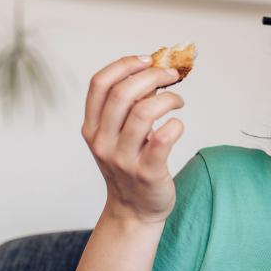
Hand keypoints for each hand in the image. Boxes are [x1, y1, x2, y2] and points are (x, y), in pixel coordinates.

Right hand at [81, 55, 185, 224]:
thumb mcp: (117, 135)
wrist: (133, 211)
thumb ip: (128, 106)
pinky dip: (176, 125)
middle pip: (122, 94)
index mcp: (92, 127)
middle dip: (152, 76)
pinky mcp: (147, 173)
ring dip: (168, 99)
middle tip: (172, 76)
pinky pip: (163, 139)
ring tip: (178, 101)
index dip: (124, 64)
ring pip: (144, 113)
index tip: (147, 59)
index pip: (99, 84)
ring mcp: (123, 159)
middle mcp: (102, 142)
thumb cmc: (130, 165)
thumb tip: (155, 70)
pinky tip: (178, 125)